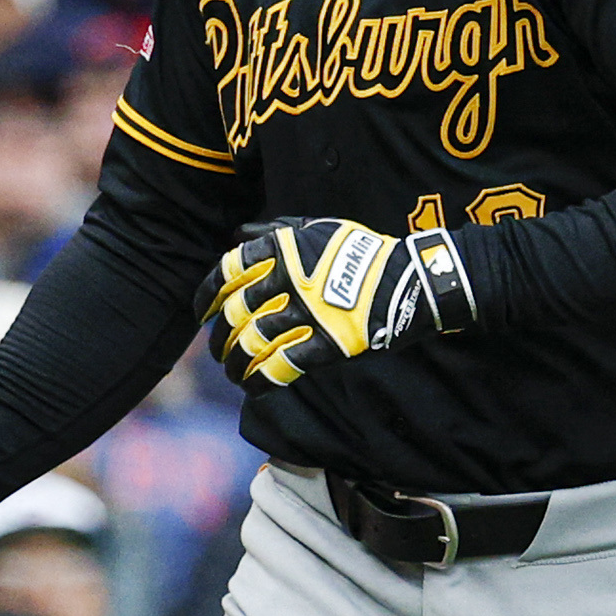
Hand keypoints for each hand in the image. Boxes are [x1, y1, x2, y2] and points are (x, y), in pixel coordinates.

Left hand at [205, 219, 473, 392]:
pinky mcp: (328, 344)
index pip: (227, 271)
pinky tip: (253, 387)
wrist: (413, 279)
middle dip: (219, 338)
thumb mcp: (320, 227)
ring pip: (252, 343)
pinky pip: (281, 367)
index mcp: (284, 248)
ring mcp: (309, 313)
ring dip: (235, 363)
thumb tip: (239, 232)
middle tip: (217, 351)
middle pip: (235, 312)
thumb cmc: (363, 253)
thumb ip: (277, 230)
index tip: (201, 313)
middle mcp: (291, 278)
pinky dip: (261, 380)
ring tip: (232, 373)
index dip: (206, 295)